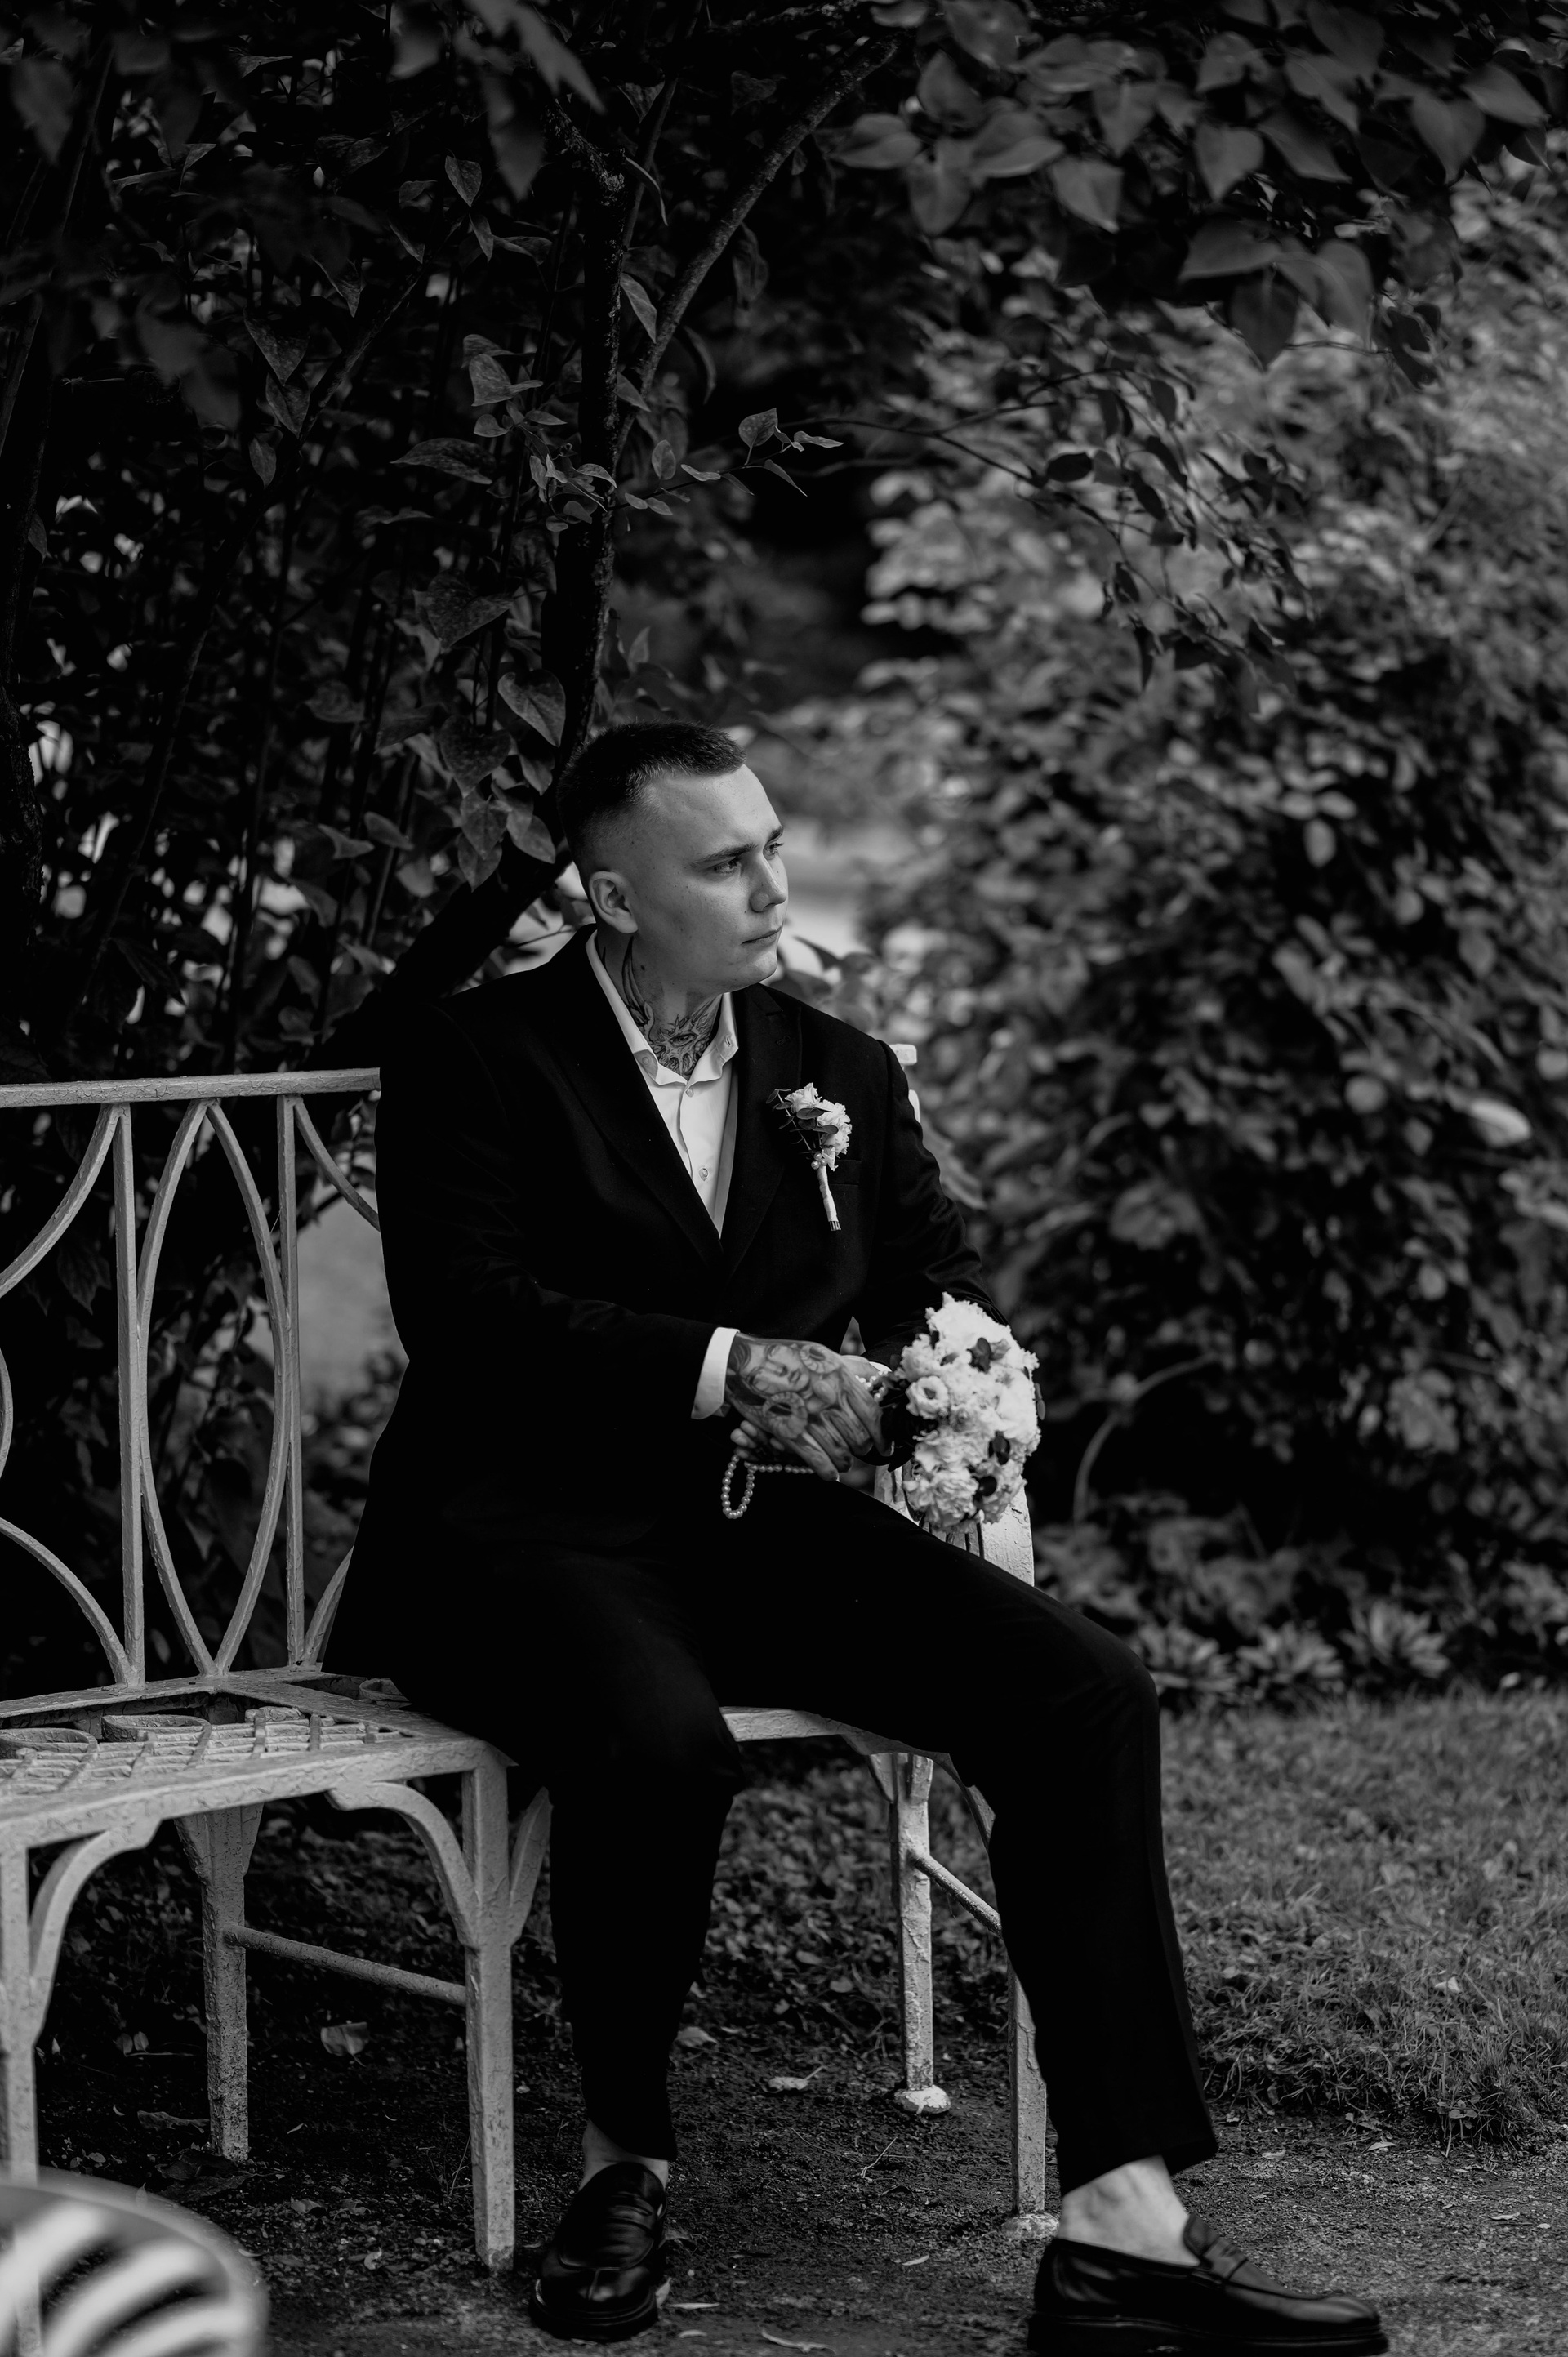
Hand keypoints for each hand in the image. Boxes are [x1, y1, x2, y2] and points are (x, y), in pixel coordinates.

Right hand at [724, 1335, 885, 1480]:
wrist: (744, 1362)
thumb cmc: (784, 1355)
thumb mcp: (822, 1353)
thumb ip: (851, 1367)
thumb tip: (876, 1378)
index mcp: (840, 1379)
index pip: (874, 1415)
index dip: (883, 1435)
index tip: (885, 1445)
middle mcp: (829, 1400)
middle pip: (859, 1437)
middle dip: (863, 1449)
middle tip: (860, 1451)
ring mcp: (810, 1419)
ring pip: (840, 1453)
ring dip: (845, 1462)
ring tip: (844, 1462)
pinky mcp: (790, 1434)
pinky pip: (817, 1461)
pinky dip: (827, 1472)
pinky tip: (830, 1475)